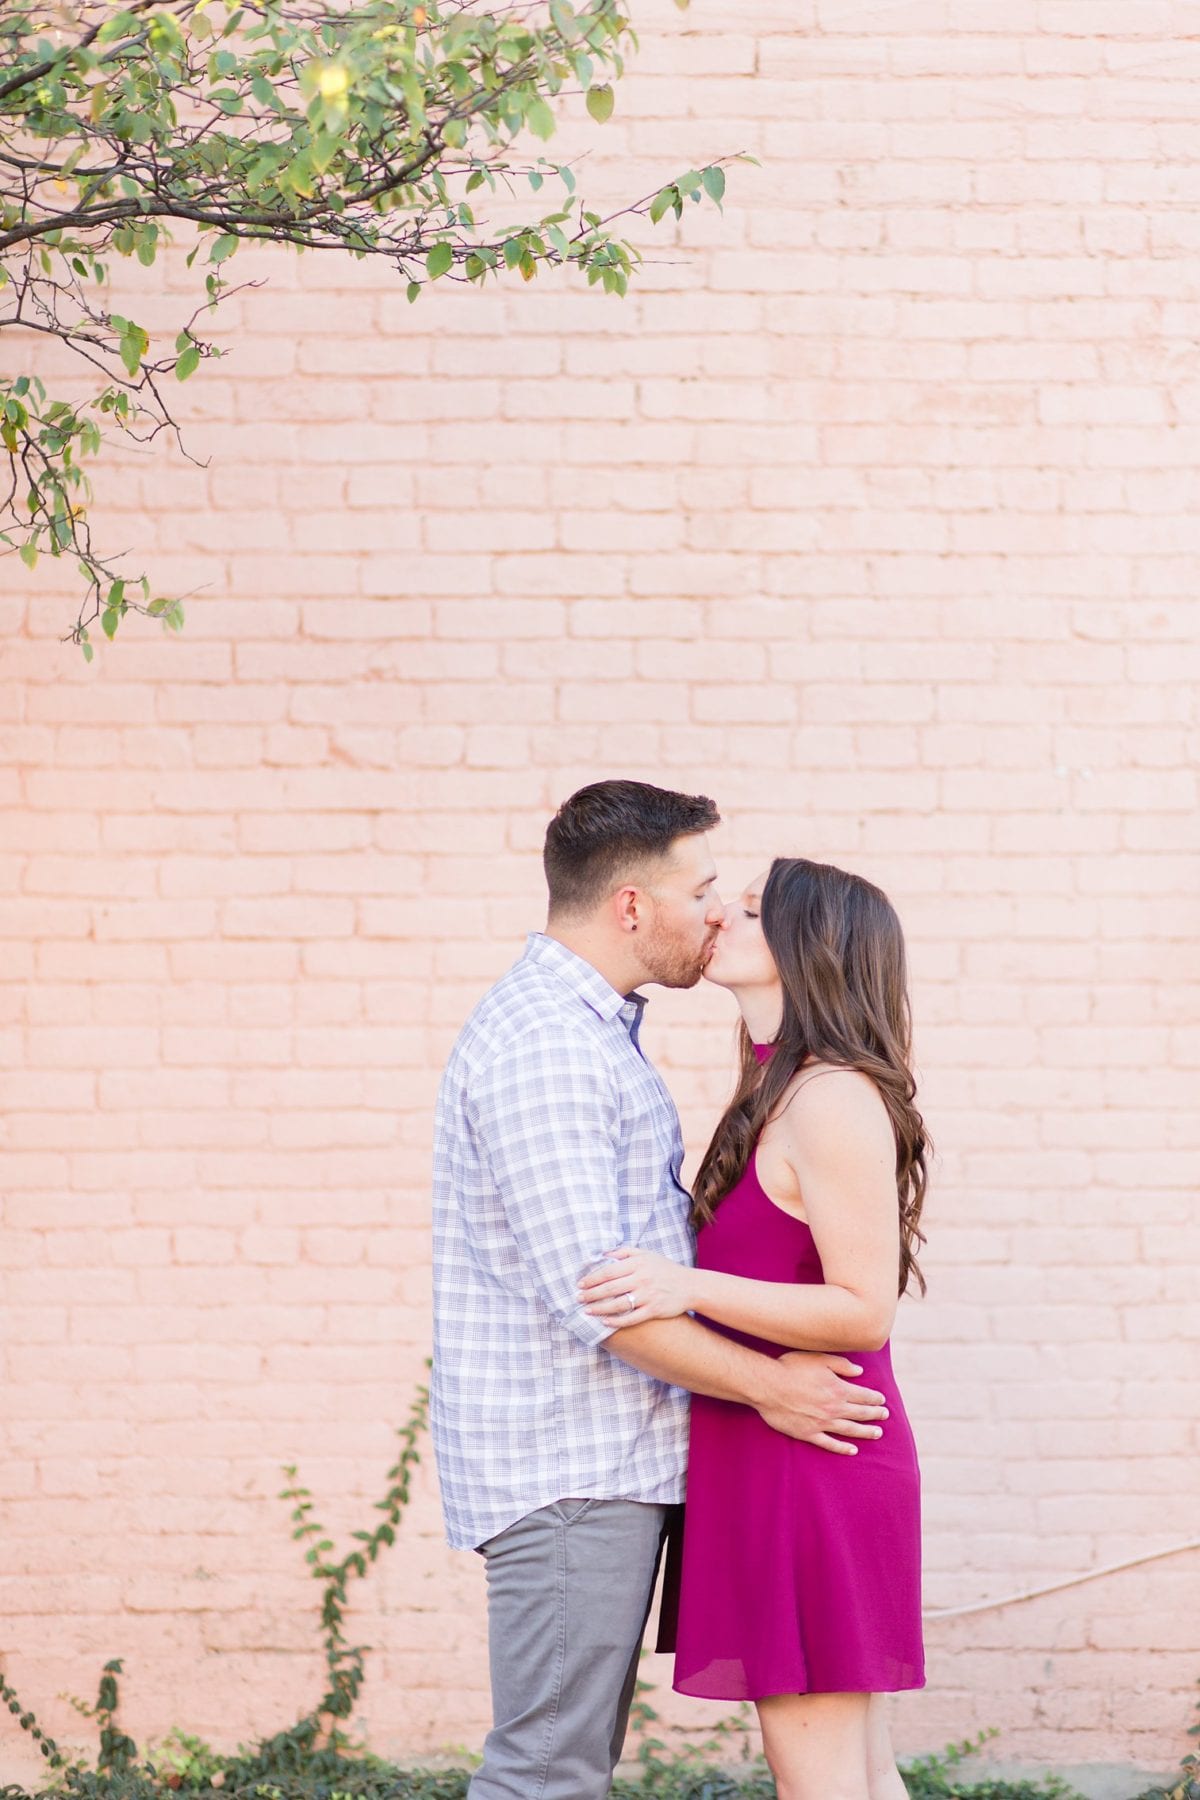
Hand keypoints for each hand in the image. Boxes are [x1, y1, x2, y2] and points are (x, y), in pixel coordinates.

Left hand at [577, 1246, 692, 1324]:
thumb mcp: (646, 1254)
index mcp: (638, 1263)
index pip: (609, 1271)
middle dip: (591, 1294)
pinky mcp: (654, 1310)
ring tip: (587, 1311)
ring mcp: (648, 1295)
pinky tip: (605, 1322)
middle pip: (610, 1288)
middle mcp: (642, 1278)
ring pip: (618, 1304)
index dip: (592, 1278)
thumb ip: (624, 1251)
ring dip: (599, 1309)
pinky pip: (632, 1318)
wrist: (690, 1286)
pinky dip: (617, 1321)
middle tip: (577, 1299)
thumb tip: (602, 1253)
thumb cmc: (665, 1269)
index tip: (580, 1284)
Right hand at [755, 1352, 888, 1455]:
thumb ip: (842, 1365)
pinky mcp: (809, 1433)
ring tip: (877, 1433)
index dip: (874, 1398)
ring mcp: (822, 1423)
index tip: (882, 1400)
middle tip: (885, 1416)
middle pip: (860, 1413)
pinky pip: (830, 1443)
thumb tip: (860, 1372)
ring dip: (865, 1432)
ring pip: (850, 1430)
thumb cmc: (791, 1368)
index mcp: (838, 1389)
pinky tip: (852, 1450)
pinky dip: (842, 1448)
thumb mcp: (819, 1358)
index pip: (863, 1395)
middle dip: (874, 1414)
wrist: (768, 1386)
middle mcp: (834, 1408)